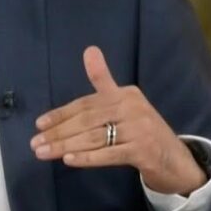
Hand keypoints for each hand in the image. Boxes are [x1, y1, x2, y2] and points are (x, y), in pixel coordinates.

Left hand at [30, 46, 206, 195]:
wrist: (175, 159)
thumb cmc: (143, 130)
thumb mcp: (125, 104)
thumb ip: (104, 81)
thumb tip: (89, 50)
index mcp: (125, 93)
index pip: (86, 104)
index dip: (61, 113)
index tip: (39, 124)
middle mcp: (132, 107)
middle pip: (87, 120)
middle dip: (58, 132)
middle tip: (35, 143)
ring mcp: (139, 129)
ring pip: (94, 138)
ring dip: (66, 146)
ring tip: (43, 153)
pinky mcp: (142, 150)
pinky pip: (109, 154)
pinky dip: (87, 157)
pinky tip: (69, 160)